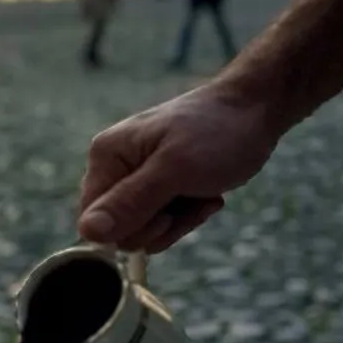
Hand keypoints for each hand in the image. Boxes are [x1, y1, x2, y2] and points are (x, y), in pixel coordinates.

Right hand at [77, 83, 281, 251]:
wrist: (256, 110)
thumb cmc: (217, 133)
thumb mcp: (174, 170)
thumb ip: (130, 202)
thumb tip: (87, 232)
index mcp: (107, 156)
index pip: (93, 220)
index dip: (129, 228)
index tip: (165, 213)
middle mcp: (116, 167)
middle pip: (120, 229)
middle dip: (161, 225)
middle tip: (189, 197)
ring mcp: (138, 178)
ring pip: (145, 230)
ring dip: (180, 220)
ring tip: (203, 193)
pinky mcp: (161, 187)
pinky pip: (164, 222)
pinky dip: (189, 215)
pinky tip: (208, 194)